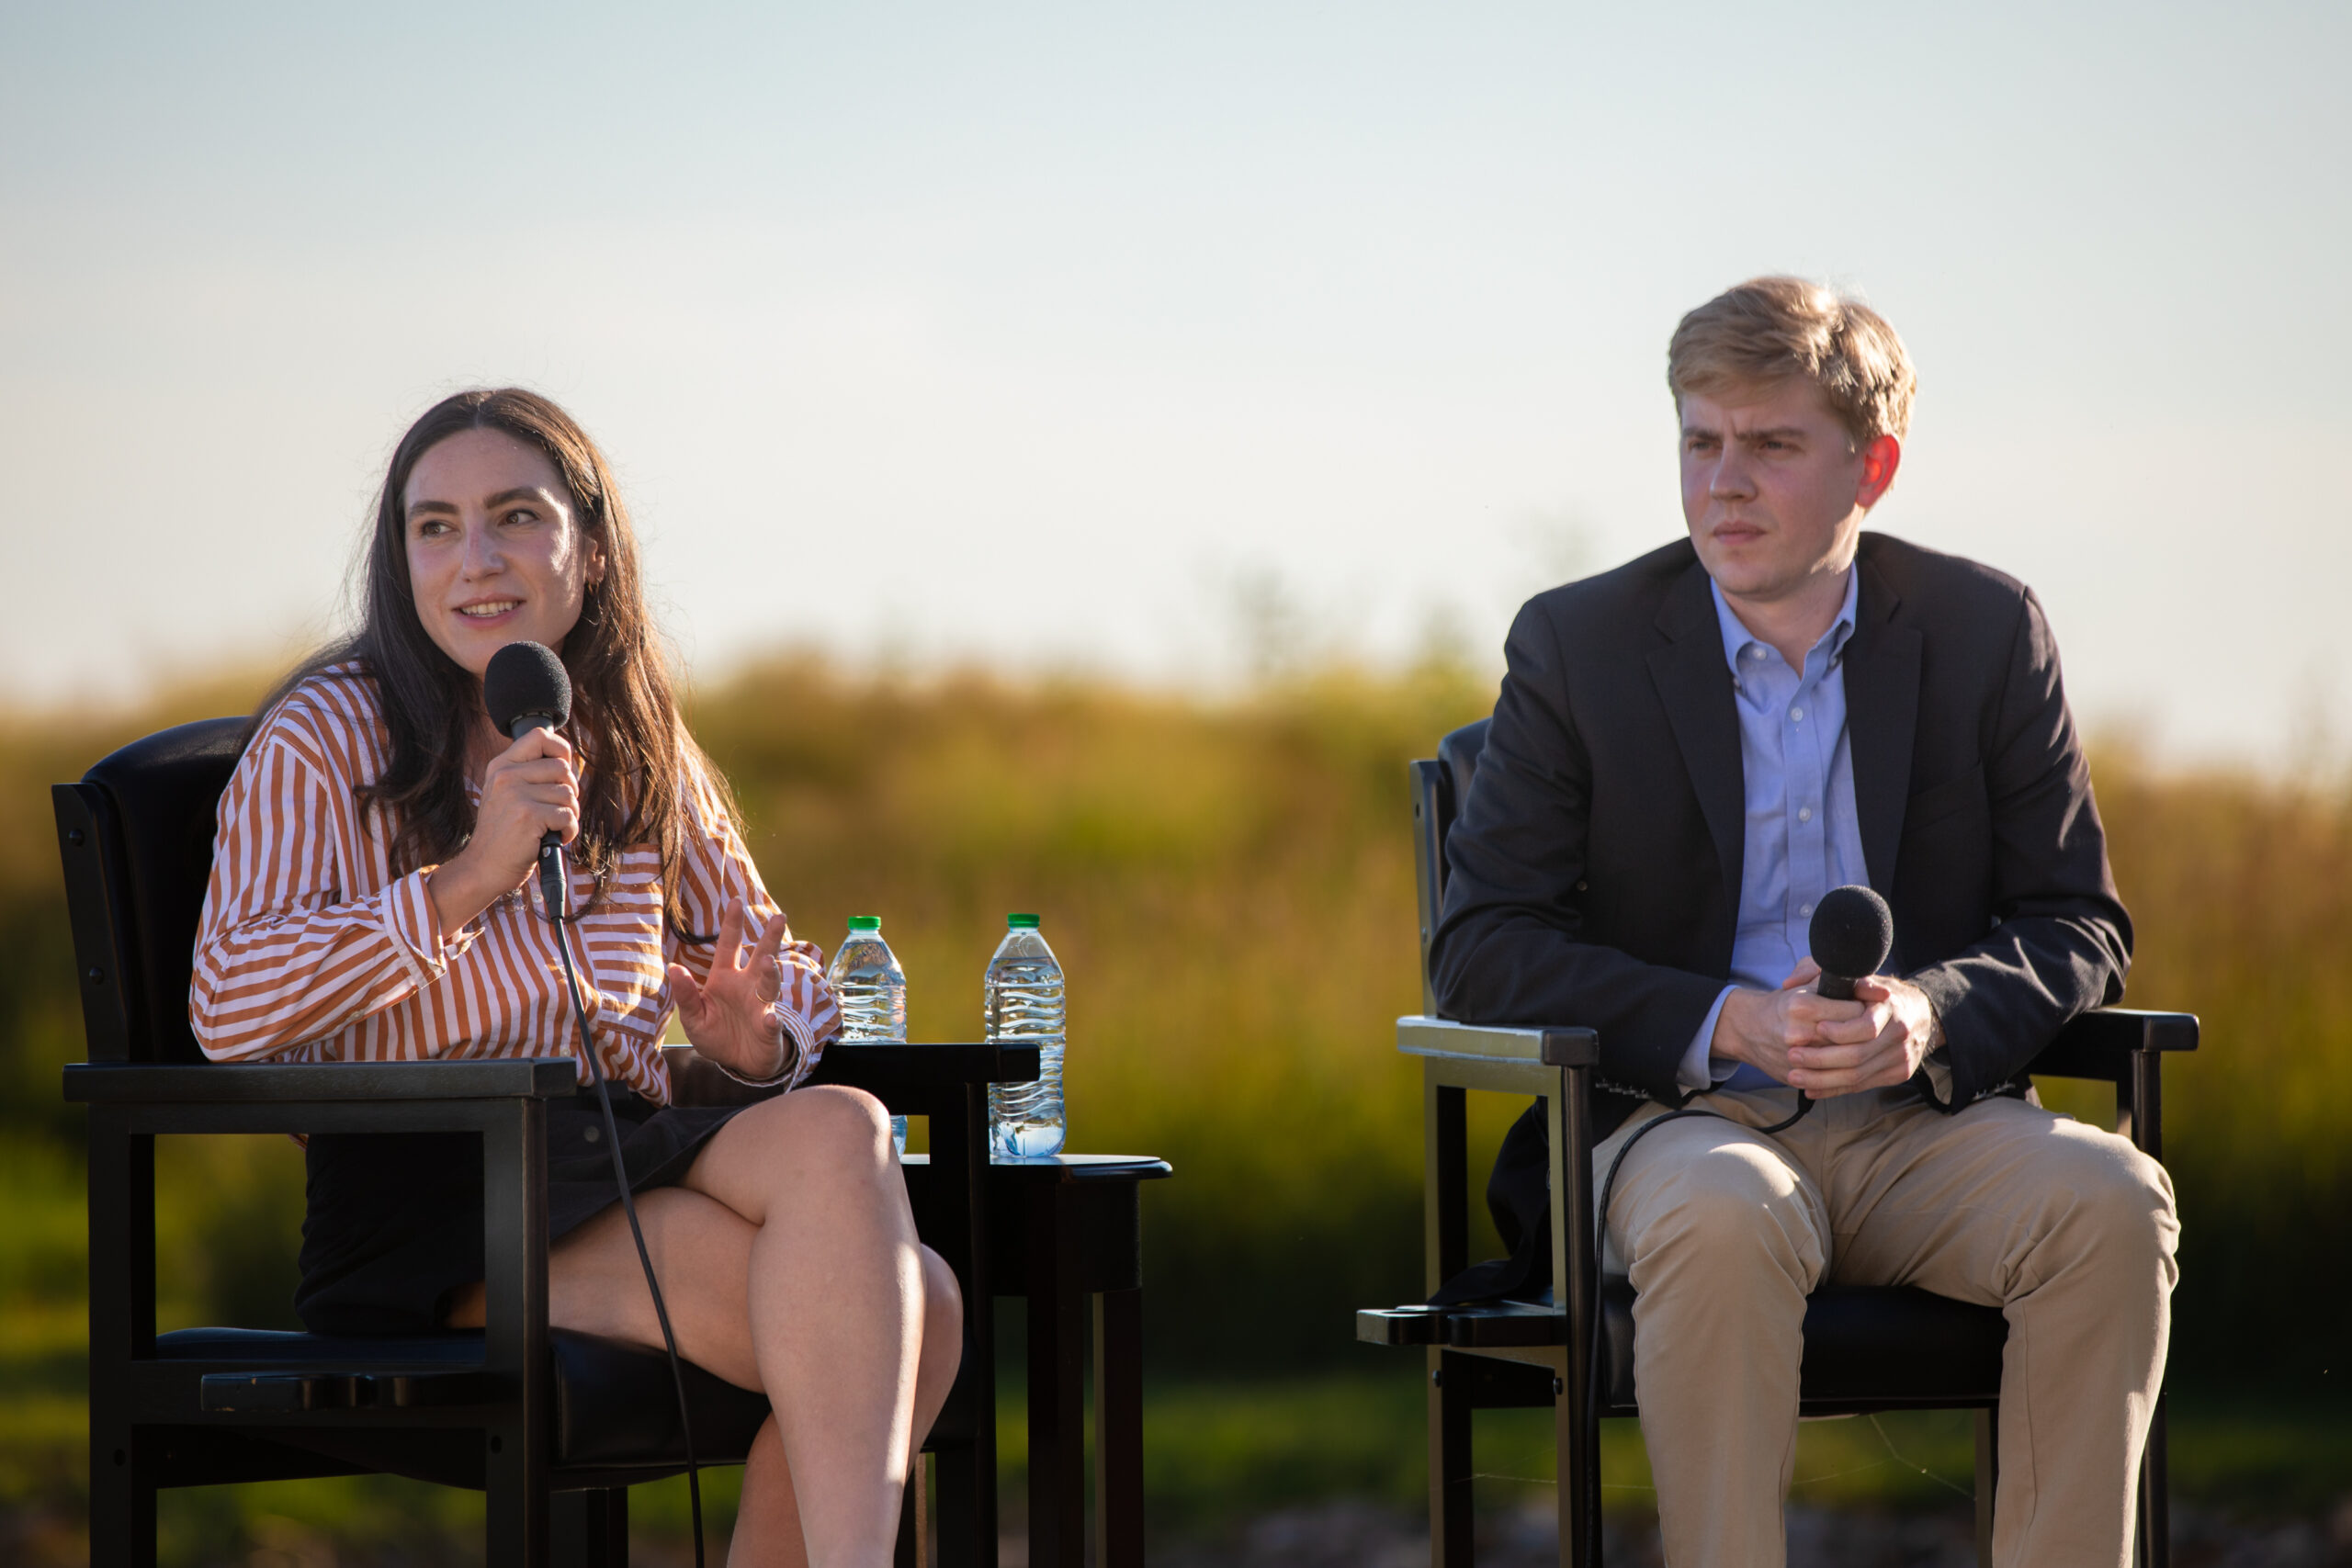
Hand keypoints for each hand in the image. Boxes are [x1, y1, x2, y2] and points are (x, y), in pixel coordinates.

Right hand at [425, 727, 579, 936]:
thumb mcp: (508, 795)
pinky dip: (569, 831)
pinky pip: (568, 815)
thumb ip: (530, 775)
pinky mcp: (528, 815)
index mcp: (501, 766)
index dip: (561, 749)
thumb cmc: (505, 835)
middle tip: (558, 811)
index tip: (563, 769)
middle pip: (563, 768)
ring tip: (553, 828)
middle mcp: (506, 776)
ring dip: (570, 814)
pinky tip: (555, 838)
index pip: (539, 736)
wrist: (484, 868)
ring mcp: (516, 795)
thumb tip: (568, 761)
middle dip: (570, 792)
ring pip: (569, 794)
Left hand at [667, 896, 793, 1080]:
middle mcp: (747, 986)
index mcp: (725, 979)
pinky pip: (772, 1023)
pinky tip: (770, 1020)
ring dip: (769, 973)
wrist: (738, 1063)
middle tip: (779, 917)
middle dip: (770, 937)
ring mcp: (761, 1006)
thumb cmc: (715, 1035)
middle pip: (761, 956)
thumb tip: (673, 968)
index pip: (728, 947)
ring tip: (766, 962)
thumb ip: (685, 994)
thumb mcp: (693, 1017)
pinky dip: (771, 1022)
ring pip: (770, 984)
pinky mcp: (770, 1029)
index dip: (732, 925)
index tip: (736, 901)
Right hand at [1712, 981, 1870, 1088]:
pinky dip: (1844, 1073)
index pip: (1855, 1012)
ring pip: (1845, 1062)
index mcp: (1803, 1005)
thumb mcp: (1809, 982)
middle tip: (1863, 1028)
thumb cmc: (1785, 1003)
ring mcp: (1796, 1057)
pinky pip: (1831, 1080)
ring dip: (1855, 1054)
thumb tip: (1883, 992)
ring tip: (1853, 1043)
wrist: (1749, 1028)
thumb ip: (1844, 980)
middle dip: (1864, 1034)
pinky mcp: (1796, 1076)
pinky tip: (1846, 1063)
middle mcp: (1799, 1031)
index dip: (1866, 1010)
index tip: (1864, 1009)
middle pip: (1853, 1038)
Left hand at [1784, 973, 1940, 1097]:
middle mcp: (1899, 1032)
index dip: (1839, 1031)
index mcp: (1889, 1006)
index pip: (1865, 1026)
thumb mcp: (1854, 974)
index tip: (1816, 1029)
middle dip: (1821, 1059)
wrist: (1919, 1014)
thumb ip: (1821, 971)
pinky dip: (1835, 1089)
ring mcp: (1901, 1055)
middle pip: (1857, 1055)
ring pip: (1858, 1075)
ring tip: (1795, 1076)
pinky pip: (1863, 1085)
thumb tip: (1790, 983)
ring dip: (1822, 1079)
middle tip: (1793, 1056)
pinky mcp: (1899, 1073)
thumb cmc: (1876, 994)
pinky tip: (1812, 1089)